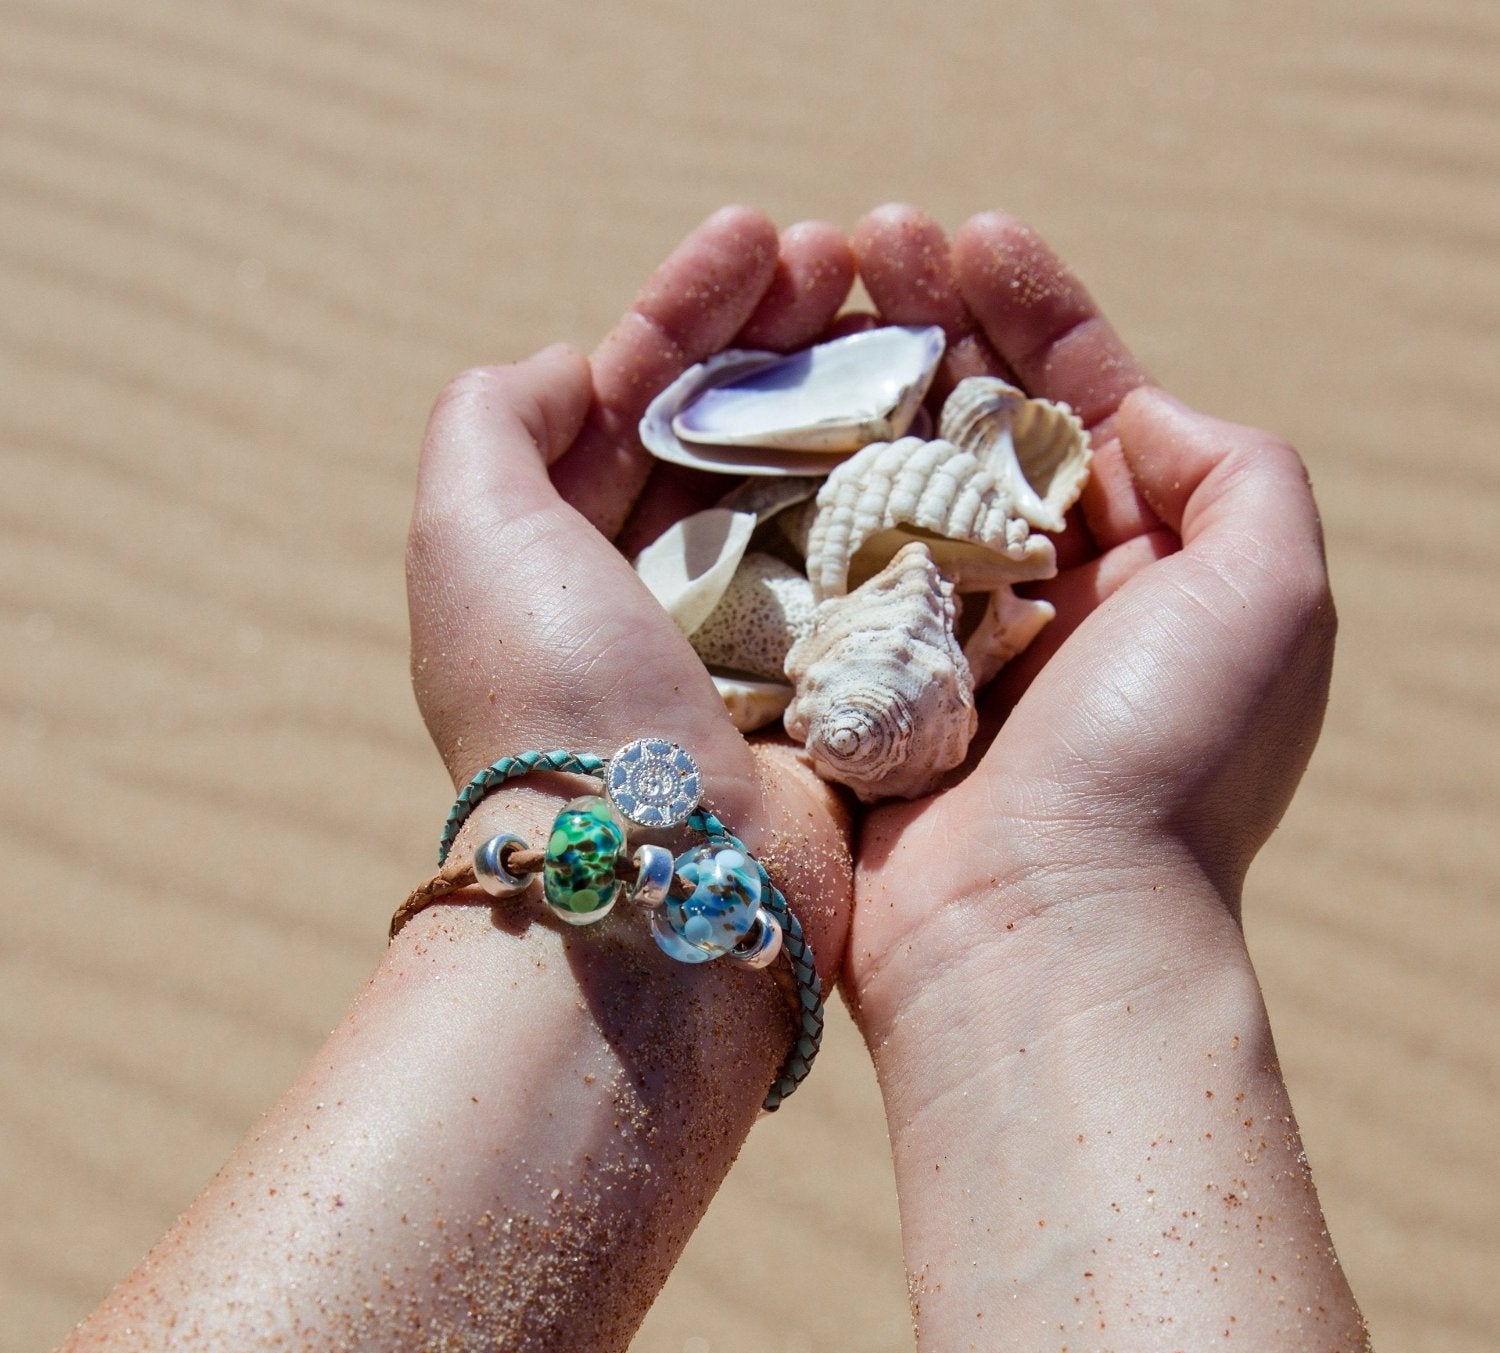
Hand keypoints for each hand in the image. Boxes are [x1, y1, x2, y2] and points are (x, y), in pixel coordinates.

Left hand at [405, 206, 855, 964]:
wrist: (659, 872)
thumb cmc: (556, 692)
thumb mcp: (471, 531)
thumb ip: (493, 422)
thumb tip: (568, 367)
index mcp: (569, 551)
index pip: (634, 395)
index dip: (691, 307)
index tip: (757, 235)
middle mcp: (661, 591)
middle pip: (734, 429)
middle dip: (786, 334)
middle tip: (854, 254)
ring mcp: (758, 638)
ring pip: (816, 483)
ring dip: (857, 391)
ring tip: (911, 307)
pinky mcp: (839, 683)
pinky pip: (881, 562)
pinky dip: (912, 490)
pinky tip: (952, 419)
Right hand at [842, 206, 1335, 1038]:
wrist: (1037, 937)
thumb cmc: (1162, 764)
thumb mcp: (1270, 593)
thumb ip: (1237, 470)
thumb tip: (1136, 407)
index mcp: (1142, 566)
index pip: (1084, 401)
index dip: (1035, 310)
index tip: (971, 237)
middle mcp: (1042, 595)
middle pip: (976, 424)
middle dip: (926, 322)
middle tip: (864, 245)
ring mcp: (940, 639)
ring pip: (889, 480)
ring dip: (851, 386)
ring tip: (800, 299)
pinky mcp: (858, 685)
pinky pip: (821, 568)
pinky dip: (794, 495)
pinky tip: (757, 420)